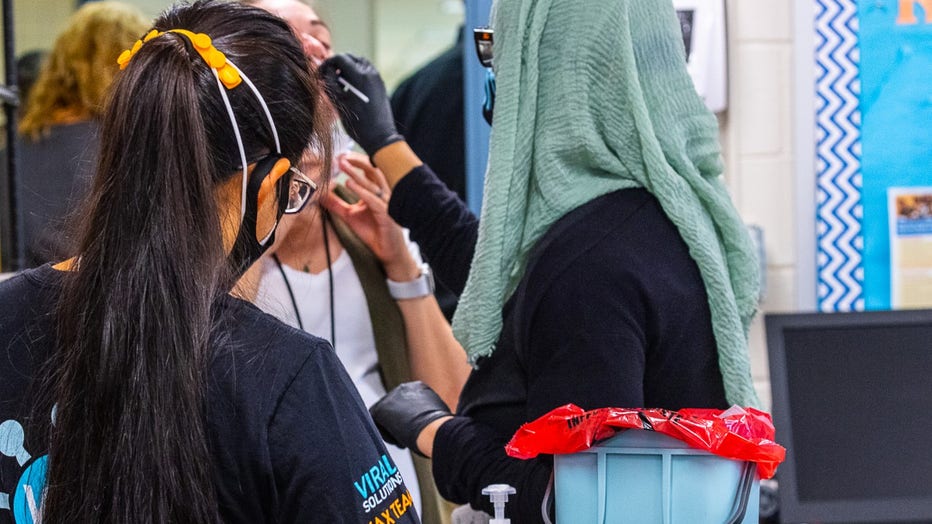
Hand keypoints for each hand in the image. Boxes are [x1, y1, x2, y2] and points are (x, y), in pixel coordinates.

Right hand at [318, 54, 402, 155]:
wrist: (380, 137)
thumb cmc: (358, 123)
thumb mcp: (339, 103)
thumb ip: (331, 84)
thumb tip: (325, 72)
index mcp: (360, 75)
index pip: (340, 58)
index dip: (327, 64)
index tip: (321, 73)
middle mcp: (370, 72)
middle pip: (350, 58)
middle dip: (337, 65)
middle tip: (328, 77)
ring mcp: (377, 78)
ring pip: (359, 63)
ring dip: (347, 68)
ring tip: (340, 83)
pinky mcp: (380, 84)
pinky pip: (366, 72)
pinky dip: (356, 74)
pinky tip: (350, 88)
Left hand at [322, 154, 418, 280]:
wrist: (387, 251)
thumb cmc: (373, 231)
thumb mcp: (349, 215)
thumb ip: (336, 204)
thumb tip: (319, 194)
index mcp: (377, 191)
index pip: (368, 170)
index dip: (356, 160)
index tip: (340, 155)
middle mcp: (384, 193)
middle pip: (373, 170)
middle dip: (356, 161)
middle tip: (340, 156)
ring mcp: (387, 202)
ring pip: (373, 182)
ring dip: (356, 172)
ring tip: (342, 164)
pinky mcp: (387, 214)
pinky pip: (374, 200)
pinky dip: (361, 191)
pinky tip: (349, 184)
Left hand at [369, 381, 451, 457]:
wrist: (434, 430)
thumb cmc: (441, 429)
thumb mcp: (439, 416)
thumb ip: (429, 414)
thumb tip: (428, 423)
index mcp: (420, 387)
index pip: (408, 403)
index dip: (410, 419)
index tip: (415, 431)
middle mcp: (404, 388)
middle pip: (395, 408)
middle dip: (399, 424)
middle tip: (407, 438)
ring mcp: (391, 397)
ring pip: (385, 416)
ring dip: (392, 430)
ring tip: (404, 441)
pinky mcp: (380, 408)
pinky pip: (377, 424)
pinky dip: (386, 435)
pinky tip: (398, 441)